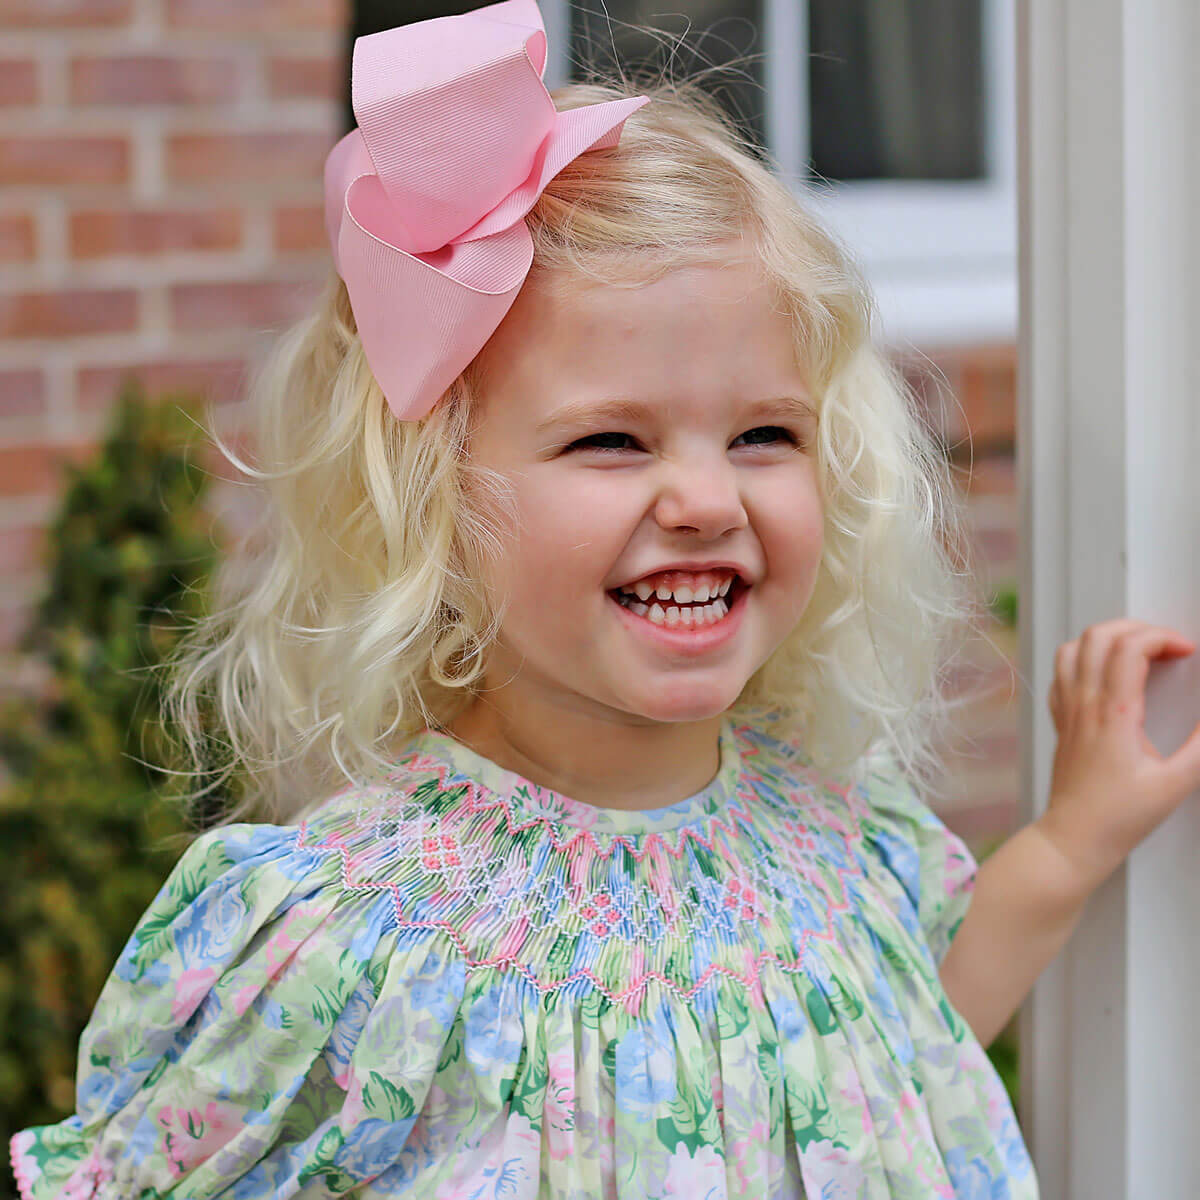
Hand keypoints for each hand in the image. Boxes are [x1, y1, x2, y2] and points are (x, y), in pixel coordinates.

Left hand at [1038, 619, 1199, 893]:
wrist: (1074, 837)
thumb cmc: (1119, 816)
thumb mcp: (1176, 782)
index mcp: (1114, 714)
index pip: (1129, 648)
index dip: (1162, 637)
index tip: (1186, 651)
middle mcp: (1085, 705)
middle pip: (1098, 636)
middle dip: (1137, 627)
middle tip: (1165, 644)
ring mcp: (1068, 710)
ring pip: (1074, 648)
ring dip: (1107, 638)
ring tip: (1138, 651)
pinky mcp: (1061, 721)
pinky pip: (1061, 673)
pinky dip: (1084, 658)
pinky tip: (1107, 674)